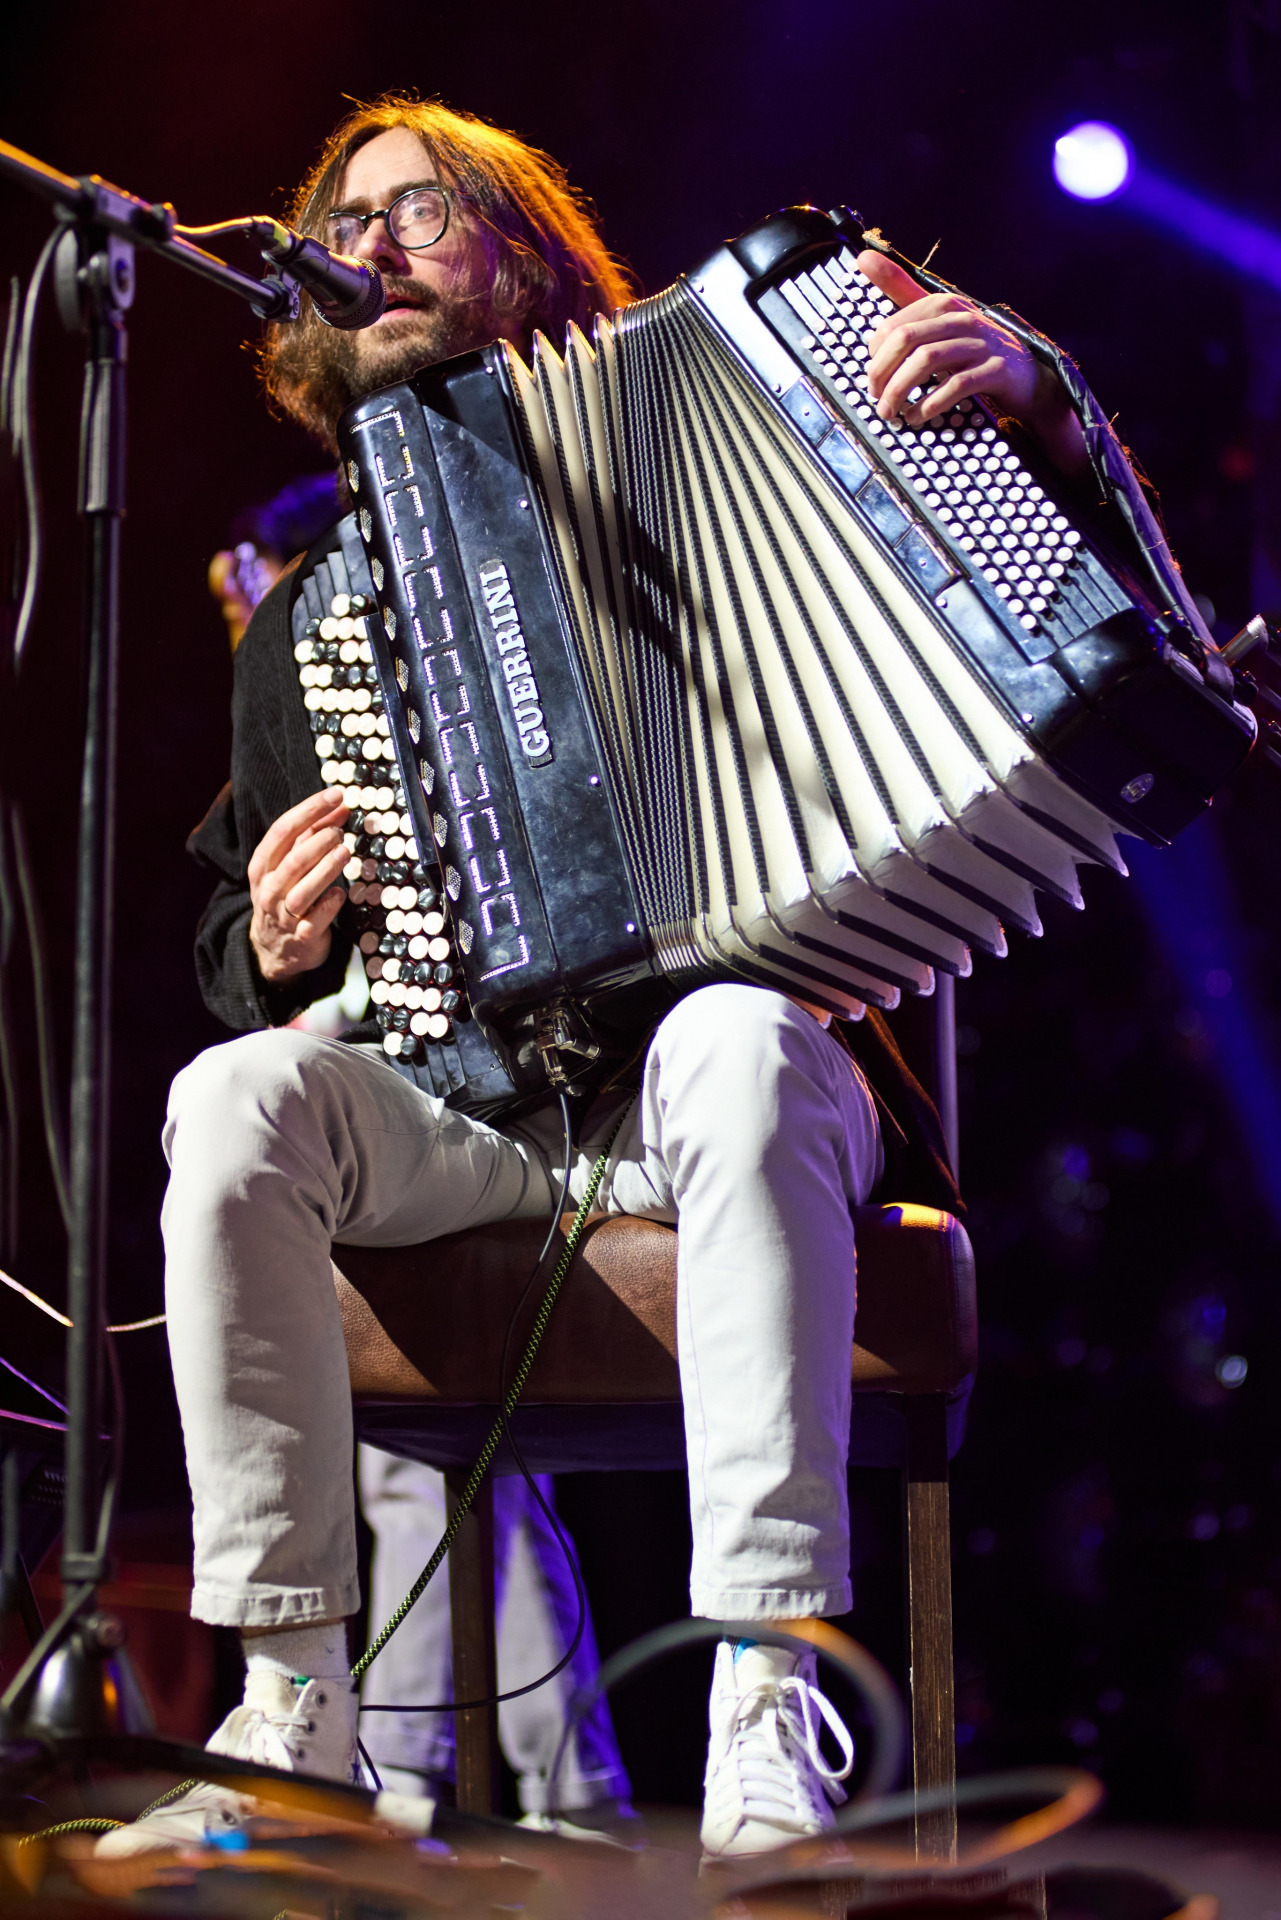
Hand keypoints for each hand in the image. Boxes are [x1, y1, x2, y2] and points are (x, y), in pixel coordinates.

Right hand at [248, 788, 352, 982]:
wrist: (274, 947)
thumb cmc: (286, 894)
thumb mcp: (291, 863)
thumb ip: (313, 835)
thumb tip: (340, 806)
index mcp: (262, 865)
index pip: (282, 830)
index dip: (310, 810)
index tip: (335, 795)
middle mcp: (270, 888)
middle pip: (294, 860)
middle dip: (320, 841)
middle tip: (340, 832)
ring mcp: (285, 914)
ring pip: (303, 890)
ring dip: (326, 869)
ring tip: (345, 852)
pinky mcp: (302, 936)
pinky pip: (316, 920)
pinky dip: (330, 904)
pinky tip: (341, 892)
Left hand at [857, 250, 1087, 476]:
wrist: (1024, 374)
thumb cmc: (972, 346)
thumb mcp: (937, 317)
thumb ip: (901, 290)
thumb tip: (862, 257)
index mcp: (943, 304)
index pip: (893, 325)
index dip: (875, 356)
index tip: (873, 377)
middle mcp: (961, 318)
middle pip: (906, 339)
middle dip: (883, 373)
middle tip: (876, 397)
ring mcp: (980, 343)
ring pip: (927, 361)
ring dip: (901, 390)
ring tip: (891, 411)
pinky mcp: (995, 370)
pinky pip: (955, 385)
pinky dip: (930, 404)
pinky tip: (917, 417)